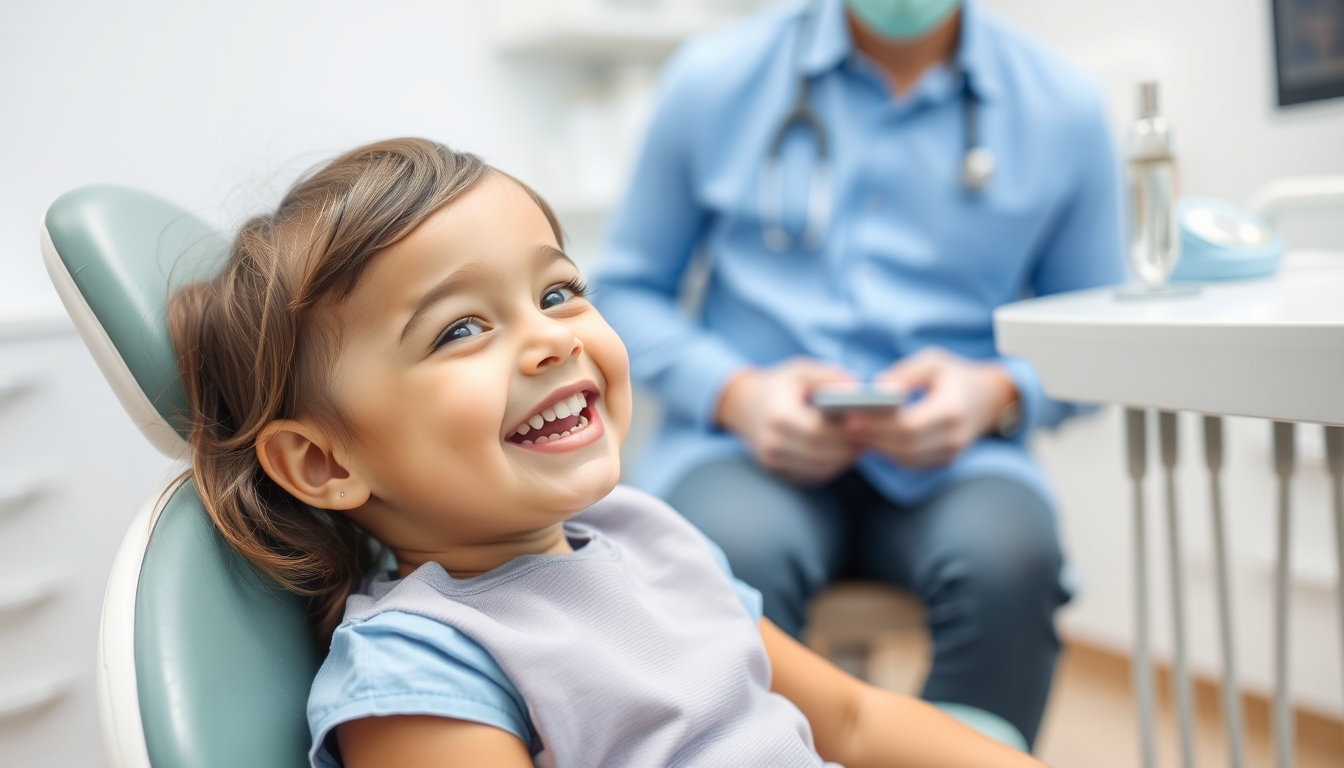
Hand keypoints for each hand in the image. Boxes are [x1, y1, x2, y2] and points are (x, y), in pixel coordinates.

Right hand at [716, 358, 860, 484]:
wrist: (742, 405)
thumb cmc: (778, 385)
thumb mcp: (802, 371)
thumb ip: (831, 377)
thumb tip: (859, 392)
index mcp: (779, 416)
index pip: (818, 432)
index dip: (845, 431)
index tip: (867, 425)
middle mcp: (772, 443)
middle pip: (821, 454)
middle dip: (849, 448)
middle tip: (871, 438)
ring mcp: (772, 461)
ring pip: (819, 469)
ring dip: (843, 460)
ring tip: (860, 446)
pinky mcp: (776, 471)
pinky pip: (810, 475)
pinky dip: (830, 467)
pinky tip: (842, 454)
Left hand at [842, 348, 1017, 468]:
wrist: (989, 399)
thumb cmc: (955, 375)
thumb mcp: (933, 362)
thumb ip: (905, 373)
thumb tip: (876, 388)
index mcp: (952, 410)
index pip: (909, 425)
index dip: (878, 424)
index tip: (851, 416)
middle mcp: (954, 437)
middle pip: (904, 446)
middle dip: (871, 437)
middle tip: (843, 426)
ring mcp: (951, 453)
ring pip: (905, 459)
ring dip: (877, 448)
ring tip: (850, 433)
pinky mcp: (944, 460)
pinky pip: (911, 463)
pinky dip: (888, 453)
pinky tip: (869, 440)